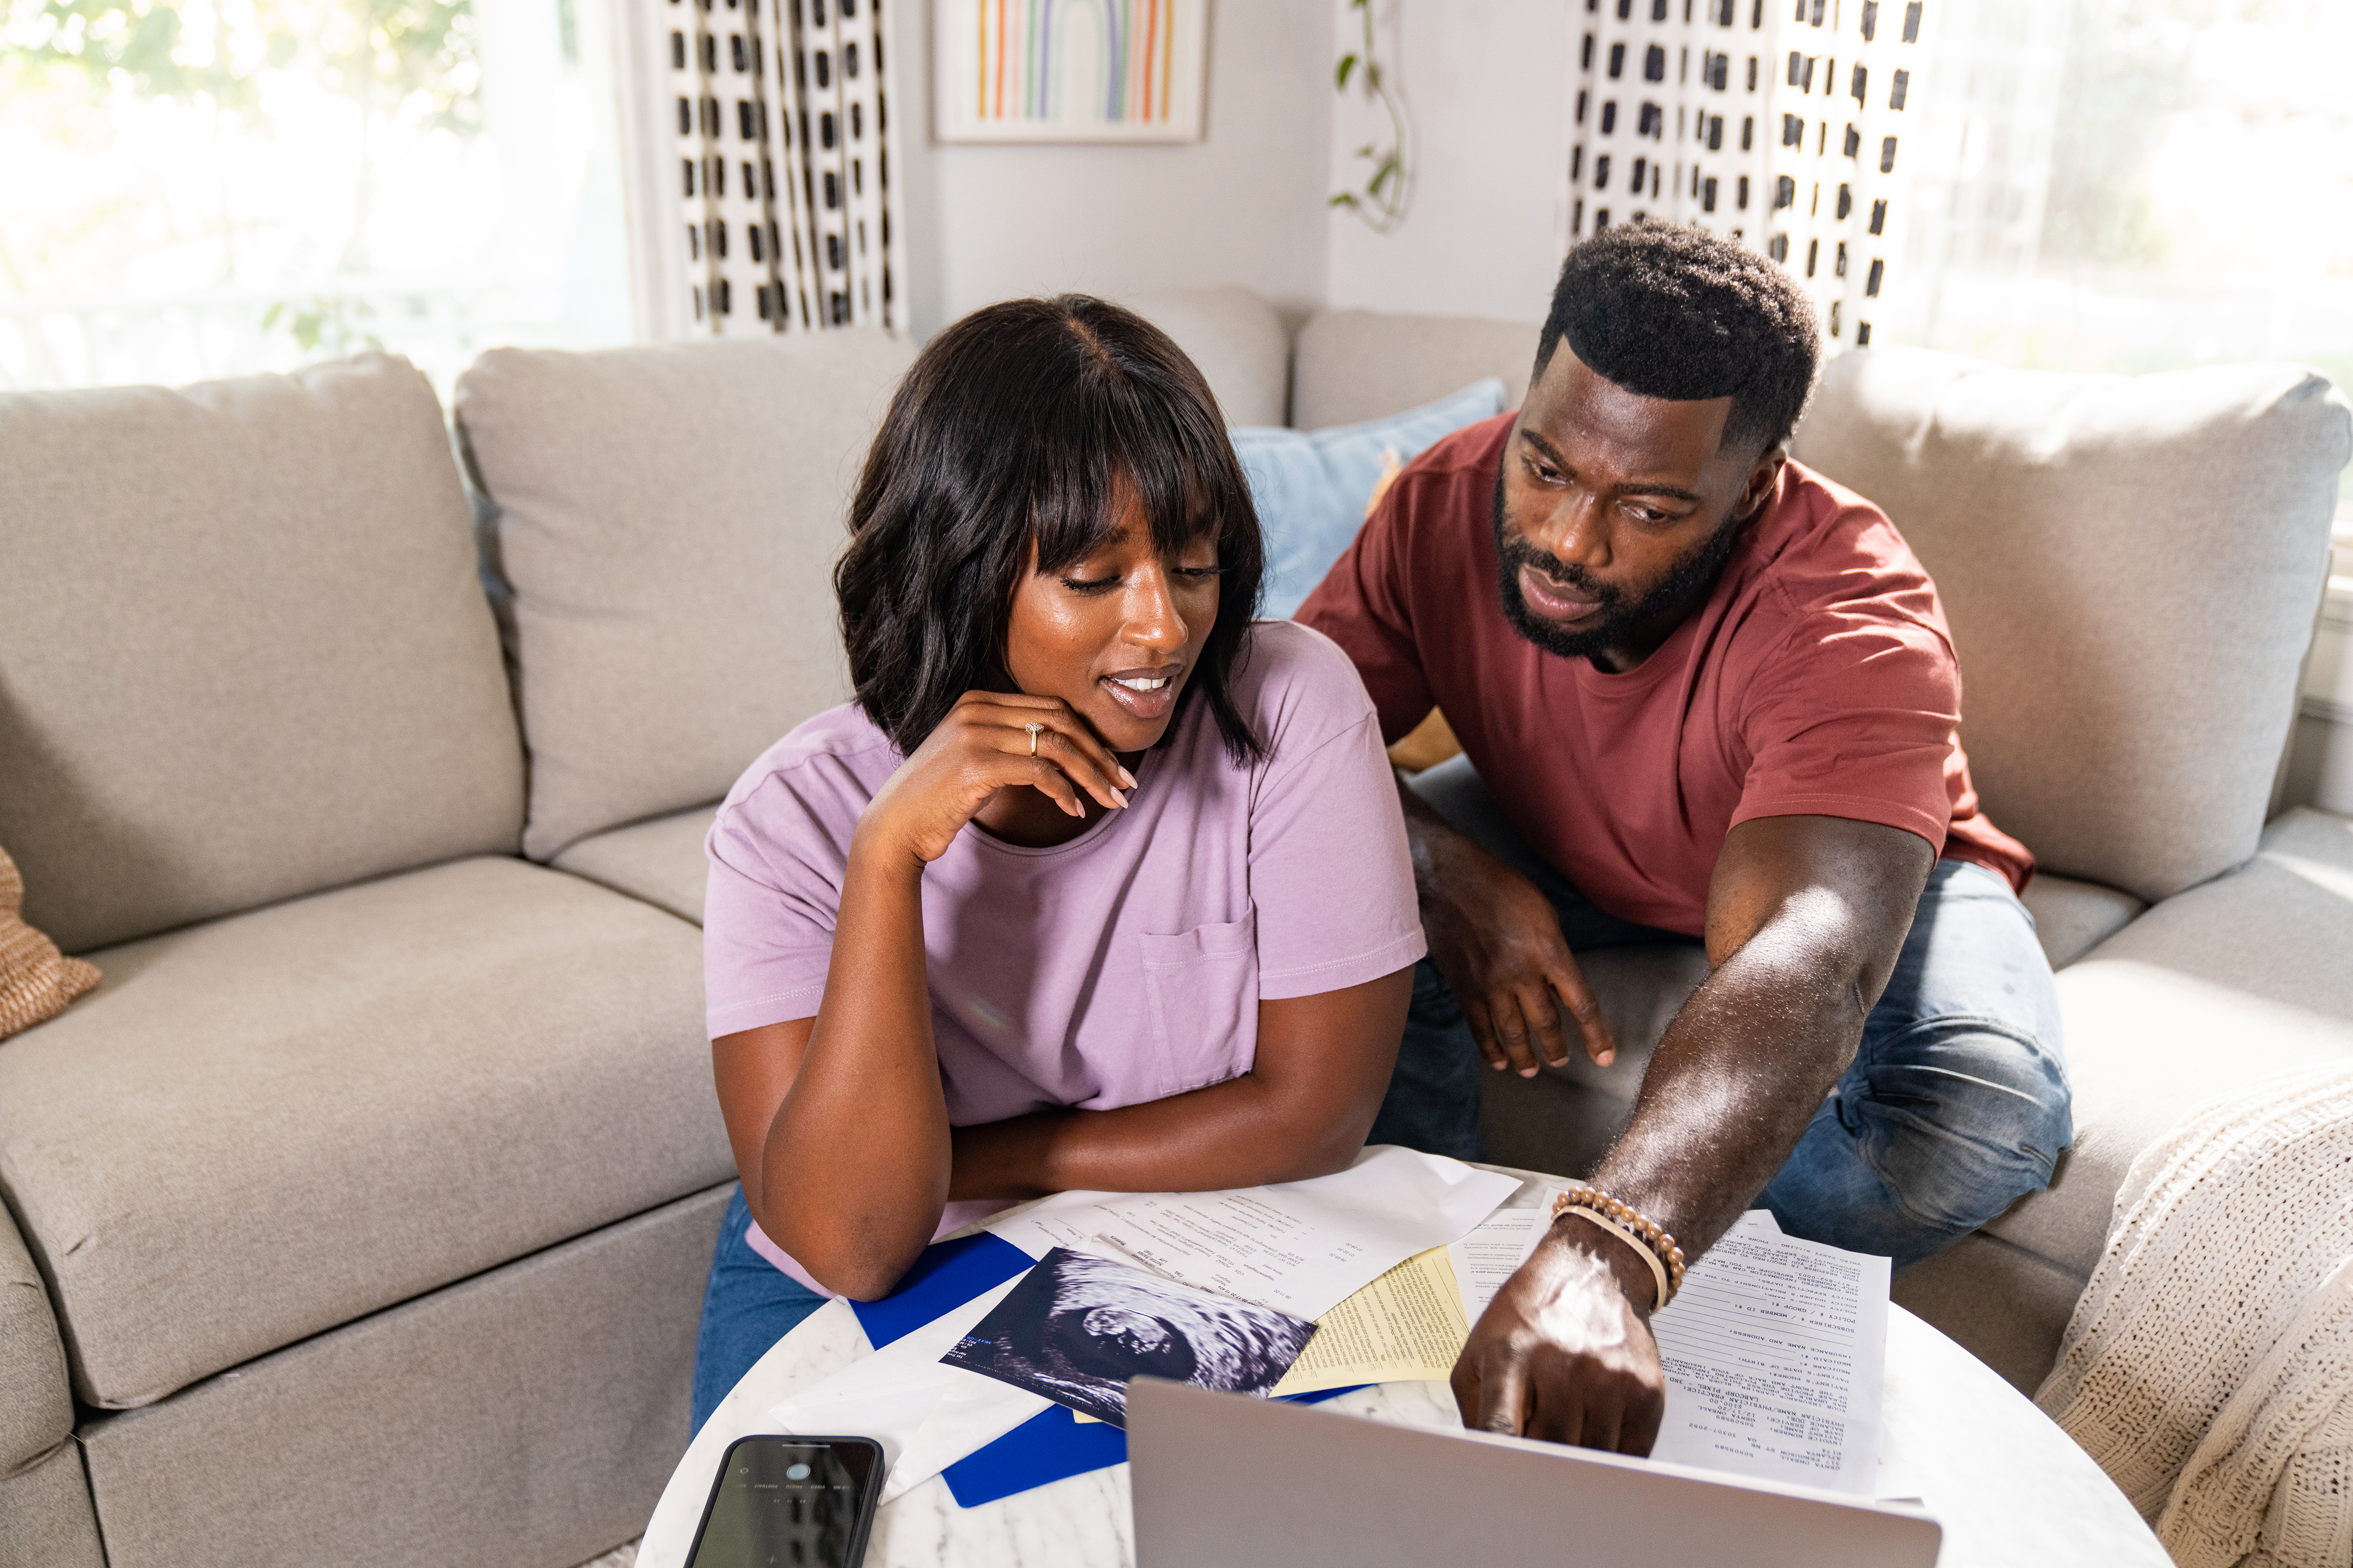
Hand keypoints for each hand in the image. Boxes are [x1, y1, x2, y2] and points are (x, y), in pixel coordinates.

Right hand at [858, 691, 1134, 864]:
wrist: (895, 828)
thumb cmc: (938, 801)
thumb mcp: (975, 759)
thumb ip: (1009, 744)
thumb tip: (1063, 753)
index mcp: (978, 701)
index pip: (1053, 708)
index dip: (1091, 737)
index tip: (1112, 767)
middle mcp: (977, 709)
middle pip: (1062, 722)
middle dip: (1100, 755)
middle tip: (1124, 786)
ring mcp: (975, 733)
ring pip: (1058, 746)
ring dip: (1092, 776)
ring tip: (1112, 802)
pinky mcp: (977, 764)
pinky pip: (1042, 771)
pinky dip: (1065, 792)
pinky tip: (1075, 810)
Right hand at [1419, 830, 1616, 1072]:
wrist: (1448, 879)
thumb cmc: (1500, 887)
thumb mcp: (1542, 911)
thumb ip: (1553, 950)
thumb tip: (1557, 982)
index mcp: (1549, 951)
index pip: (1581, 1004)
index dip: (1596, 1035)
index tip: (1606, 1058)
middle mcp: (1523, 974)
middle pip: (1547, 1024)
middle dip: (1556, 1049)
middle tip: (1561, 1062)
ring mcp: (1491, 985)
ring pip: (1513, 1033)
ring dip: (1525, 1057)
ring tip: (1531, 1070)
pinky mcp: (1465, 988)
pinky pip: (1480, 1028)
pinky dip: (1490, 1049)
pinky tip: (1498, 1062)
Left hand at [1452, 1221, 1664, 1454]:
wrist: (1596, 1270)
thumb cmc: (1531, 1311)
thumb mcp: (1481, 1346)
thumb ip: (1476, 1407)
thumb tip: (1485, 1465)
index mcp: (1511, 1354)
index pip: (1500, 1430)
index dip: (1499, 1466)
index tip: (1499, 1485)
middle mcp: (1562, 1364)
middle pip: (1548, 1452)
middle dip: (1537, 1470)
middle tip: (1532, 1472)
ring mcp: (1609, 1379)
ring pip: (1590, 1461)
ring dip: (1576, 1468)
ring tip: (1565, 1445)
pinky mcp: (1646, 1391)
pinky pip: (1630, 1456)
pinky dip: (1611, 1463)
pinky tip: (1596, 1439)